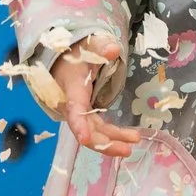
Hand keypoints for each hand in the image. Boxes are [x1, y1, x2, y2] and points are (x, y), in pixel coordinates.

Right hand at [51, 36, 142, 157]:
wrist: (62, 61)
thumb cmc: (75, 54)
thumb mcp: (88, 46)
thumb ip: (100, 46)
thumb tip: (113, 50)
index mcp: (71, 89)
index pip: (74, 109)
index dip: (79, 125)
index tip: (85, 139)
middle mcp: (72, 106)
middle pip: (85, 128)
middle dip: (104, 142)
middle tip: (127, 148)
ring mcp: (78, 113)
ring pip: (93, 132)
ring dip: (112, 141)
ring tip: (133, 142)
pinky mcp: (85, 115)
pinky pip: (97, 129)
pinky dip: (111, 136)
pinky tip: (128, 139)